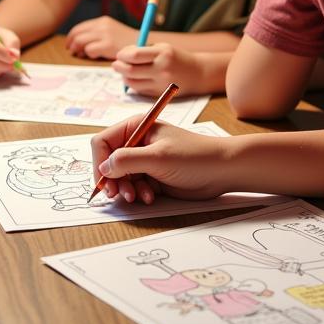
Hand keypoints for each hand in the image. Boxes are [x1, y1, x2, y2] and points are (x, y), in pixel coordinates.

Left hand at [65, 16, 136, 59]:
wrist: (145, 45)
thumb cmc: (127, 42)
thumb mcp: (112, 32)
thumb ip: (98, 34)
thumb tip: (79, 43)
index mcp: (102, 21)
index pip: (80, 27)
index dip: (72, 36)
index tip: (69, 44)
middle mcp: (102, 25)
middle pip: (77, 33)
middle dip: (71, 43)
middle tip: (72, 51)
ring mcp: (105, 34)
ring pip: (80, 41)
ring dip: (78, 49)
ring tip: (80, 55)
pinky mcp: (108, 44)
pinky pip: (89, 50)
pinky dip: (88, 54)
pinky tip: (94, 57)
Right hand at [90, 118, 229, 203]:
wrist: (223, 171)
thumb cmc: (194, 157)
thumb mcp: (157, 158)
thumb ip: (127, 161)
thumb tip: (104, 168)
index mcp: (135, 127)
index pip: (103, 142)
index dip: (100, 162)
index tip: (105, 181)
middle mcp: (136, 142)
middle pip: (109, 162)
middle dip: (113, 180)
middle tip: (117, 195)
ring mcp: (144, 160)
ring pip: (120, 177)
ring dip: (126, 189)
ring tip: (138, 196)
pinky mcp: (152, 175)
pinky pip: (134, 186)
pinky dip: (138, 193)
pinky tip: (150, 196)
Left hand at [114, 43, 203, 95]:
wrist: (197, 73)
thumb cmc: (175, 57)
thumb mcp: (162, 47)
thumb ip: (142, 51)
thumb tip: (121, 56)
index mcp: (163, 54)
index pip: (134, 56)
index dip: (123, 55)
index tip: (120, 54)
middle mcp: (162, 70)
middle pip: (130, 71)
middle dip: (119, 67)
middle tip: (116, 64)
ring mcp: (161, 84)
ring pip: (132, 83)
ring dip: (124, 77)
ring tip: (124, 71)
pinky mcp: (160, 94)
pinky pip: (139, 90)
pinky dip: (133, 84)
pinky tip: (134, 78)